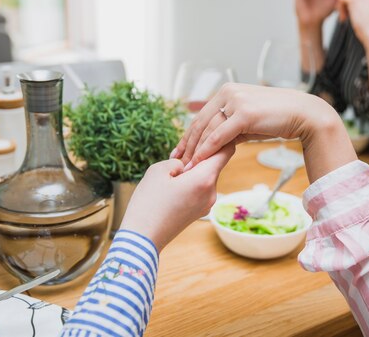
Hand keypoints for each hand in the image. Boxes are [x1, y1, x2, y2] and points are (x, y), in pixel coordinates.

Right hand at [120, 143, 234, 251]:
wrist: (143, 239)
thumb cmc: (149, 203)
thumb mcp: (158, 170)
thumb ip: (178, 161)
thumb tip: (185, 165)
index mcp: (205, 178)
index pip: (225, 150)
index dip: (220, 138)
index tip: (211, 130)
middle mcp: (212, 192)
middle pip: (214, 164)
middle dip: (201, 156)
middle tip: (181, 152)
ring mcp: (207, 204)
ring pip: (206, 177)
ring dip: (194, 171)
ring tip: (171, 174)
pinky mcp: (199, 212)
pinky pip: (200, 190)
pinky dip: (191, 183)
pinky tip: (172, 187)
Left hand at [171, 83, 356, 182]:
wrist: (302, 114)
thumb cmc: (277, 118)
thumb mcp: (248, 120)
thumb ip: (231, 127)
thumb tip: (217, 143)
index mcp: (227, 91)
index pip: (202, 115)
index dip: (189, 134)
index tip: (179, 150)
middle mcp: (228, 93)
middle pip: (200, 122)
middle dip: (187, 144)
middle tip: (177, 161)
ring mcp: (236, 102)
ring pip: (208, 130)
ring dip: (195, 150)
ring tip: (187, 167)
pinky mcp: (244, 114)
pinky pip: (219, 136)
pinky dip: (207, 150)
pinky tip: (199, 161)